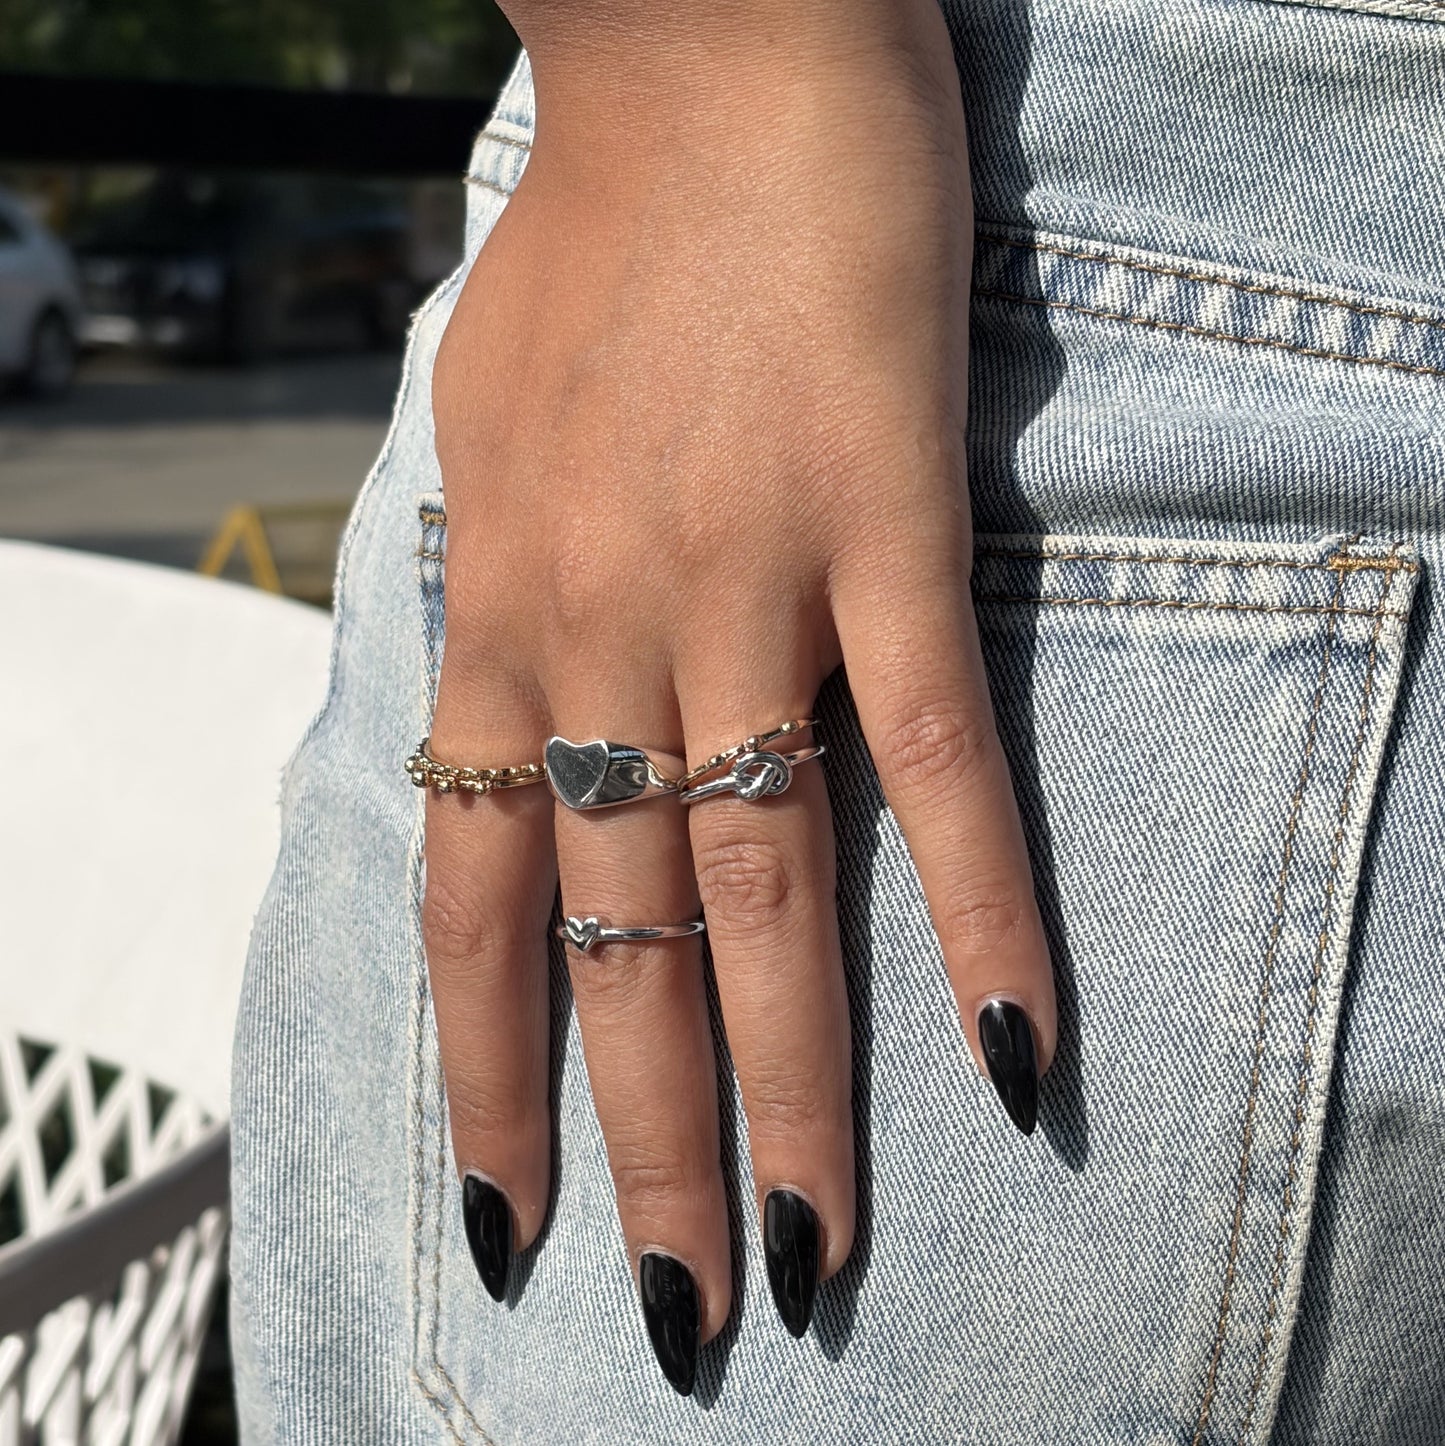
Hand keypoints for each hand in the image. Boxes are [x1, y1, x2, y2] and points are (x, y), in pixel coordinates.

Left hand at [424, 0, 1055, 1391]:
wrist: (702, 45)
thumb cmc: (600, 233)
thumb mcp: (483, 425)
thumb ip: (493, 576)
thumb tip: (508, 684)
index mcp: (500, 607)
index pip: (462, 896)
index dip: (480, 1072)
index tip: (508, 1212)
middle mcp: (602, 627)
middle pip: (614, 935)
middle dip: (638, 1138)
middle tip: (669, 1310)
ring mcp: (745, 581)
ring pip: (760, 882)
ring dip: (793, 1084)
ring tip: (809, 1249)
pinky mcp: (884, 524)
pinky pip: (928, 746)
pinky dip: (981, 900)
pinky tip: (1020, 1045)